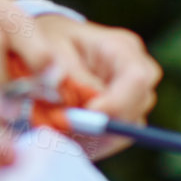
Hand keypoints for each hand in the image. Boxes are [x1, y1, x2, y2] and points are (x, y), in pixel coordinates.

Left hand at [29, 14, 160, 158]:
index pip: (138, 78)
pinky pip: (113, 139)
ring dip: (93, 135)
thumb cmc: (45, 39)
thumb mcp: (47, 44)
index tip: (83, 115)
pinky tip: (63, 133)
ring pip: (127, 128)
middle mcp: (135, 72)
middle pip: (137, 106)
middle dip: (101, 122)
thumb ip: (63, 69)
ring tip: (57, 127)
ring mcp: (131, 96)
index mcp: (121, 47)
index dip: (116, 103)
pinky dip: (88, 141)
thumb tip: (78, 100)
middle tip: (61, 125)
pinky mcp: (120, 116)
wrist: (42, 44)